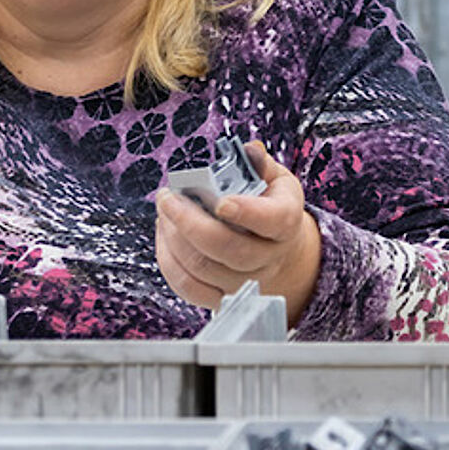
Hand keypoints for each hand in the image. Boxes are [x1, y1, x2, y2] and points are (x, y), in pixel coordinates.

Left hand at [155, 140, 321, 325]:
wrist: (276, 250)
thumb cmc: (269, 206)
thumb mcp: (274, 180)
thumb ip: (260, 164)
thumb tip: (249, 150)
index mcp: (285, 222)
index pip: (272, 220)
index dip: (247, 212)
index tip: (220, 201)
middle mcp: (268, 257)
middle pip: (228, 248)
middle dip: (189, 221)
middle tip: (167, 198)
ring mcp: (245, 282)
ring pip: (203, 268)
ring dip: (173, 238)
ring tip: (163, 212)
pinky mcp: (222, 299)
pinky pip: (189, 288)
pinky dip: (169, 262)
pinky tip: (165, 237)